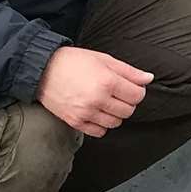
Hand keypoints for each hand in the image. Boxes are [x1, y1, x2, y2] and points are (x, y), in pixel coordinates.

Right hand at [36, 46, 153, 136]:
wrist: (42, 70)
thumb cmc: (73, 62)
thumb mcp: (104, 59)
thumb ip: (128, 71)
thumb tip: (148, 78)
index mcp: (107, 81)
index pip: (137, 96)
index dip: (137, 91)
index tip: (130, 87)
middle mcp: (97, 99)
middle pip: (128, 111)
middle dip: (127, 102)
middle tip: (117, 93)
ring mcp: (86, 113)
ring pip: (115, 123)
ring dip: (115, 114)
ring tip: (106, 102)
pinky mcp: (75, 122)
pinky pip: (99, 132)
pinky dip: (102, 124)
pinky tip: (96, 112)